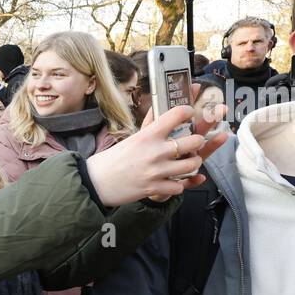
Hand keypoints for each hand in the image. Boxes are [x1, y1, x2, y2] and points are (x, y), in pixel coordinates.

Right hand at [86, 89, 228, 205]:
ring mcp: (156, 171)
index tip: (190, 112)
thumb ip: (149, 124)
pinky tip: (173, 180)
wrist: (96, 182)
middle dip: (198, 141)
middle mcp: (155, 151)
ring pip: (191, 164)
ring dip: (193, 163)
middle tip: (195, 142)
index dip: (188, 111)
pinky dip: (178, 184)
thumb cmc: (113, 159)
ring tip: (189, 162)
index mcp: (148, 135)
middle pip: (193, 141)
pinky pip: (179, 186)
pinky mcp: (154, 188)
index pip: (177, 114)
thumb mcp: (132, 138)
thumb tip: (158, 106)